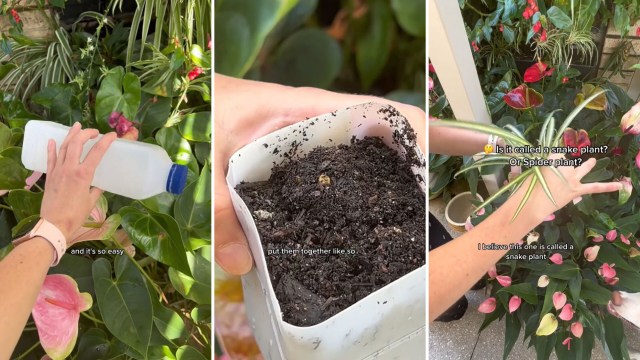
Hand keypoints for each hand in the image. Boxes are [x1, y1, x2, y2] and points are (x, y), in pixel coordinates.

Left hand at [40, 122, 116, 242]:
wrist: (54, 224)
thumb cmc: (76, 215)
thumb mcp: (91, 201)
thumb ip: (96, 190)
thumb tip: (99, 185)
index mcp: (83, 175)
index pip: (97, 152)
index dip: (106, 141)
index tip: (113, 136)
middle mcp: (70, 168)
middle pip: (77, 143)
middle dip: (86, 134)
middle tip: (94, 132)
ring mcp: (58, 170)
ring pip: (64, 147)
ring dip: (71, 135)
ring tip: (77, 126)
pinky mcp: (50, 175)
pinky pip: (50, 158)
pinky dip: (52, 148)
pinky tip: (53, 140)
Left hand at [214, 74, 425, 274]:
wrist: (196, 101)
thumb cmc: (208, 114)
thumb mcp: (213, 158)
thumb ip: (222, 209)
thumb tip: (243, 263)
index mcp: (311, 111)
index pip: (381, 114)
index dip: (418, 133)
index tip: (445, 161)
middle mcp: (325, 123)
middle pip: (387, 135)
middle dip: (421, 158)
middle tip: (448, 196)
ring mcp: (320, 140)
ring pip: (369, 155)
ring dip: (396, 177)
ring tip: (418, 219)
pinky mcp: (308, 157)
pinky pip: (345, 170)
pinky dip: (364, 188)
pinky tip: (369, 222)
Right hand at [507, 154, 621, 221]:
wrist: (533, 204)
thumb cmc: (525, 188)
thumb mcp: (529, 172)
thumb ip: (536, 167)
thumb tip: (538, 169)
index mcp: (552, 159)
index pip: (555, 154)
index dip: (548, 160)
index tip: (542, 166)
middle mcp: (565, 166)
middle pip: (565, 162)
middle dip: (558, 167)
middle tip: (547, 178)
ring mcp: (572, 178)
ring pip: (581, 168)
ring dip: (587, 165)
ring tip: (592, 161)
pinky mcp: (576, 190)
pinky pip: (594, 187)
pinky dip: (608, 187)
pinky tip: (620, 186)